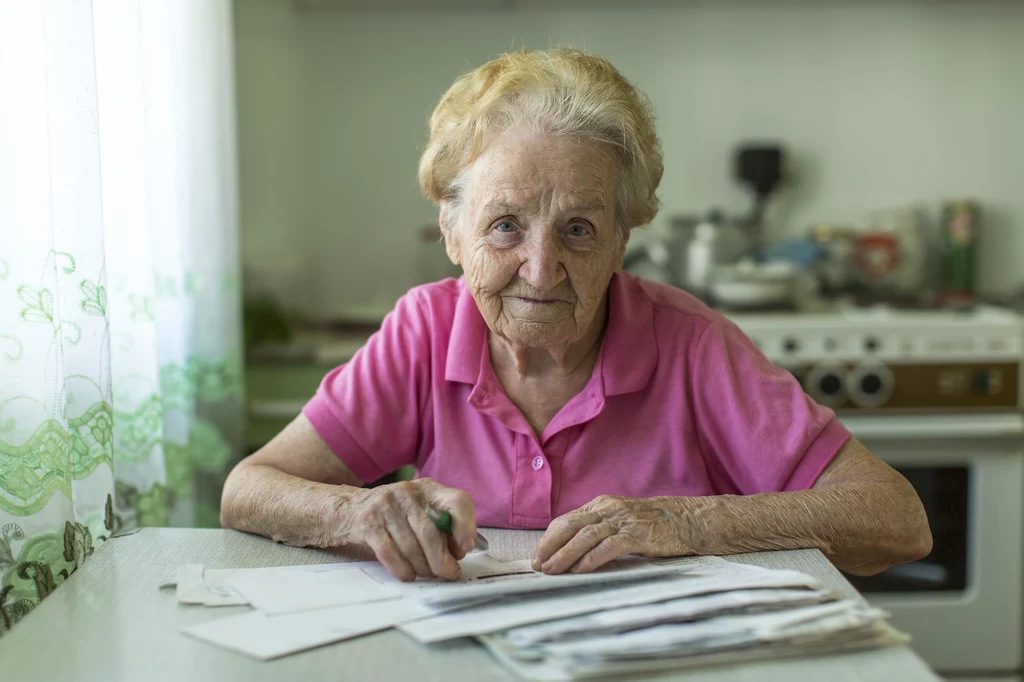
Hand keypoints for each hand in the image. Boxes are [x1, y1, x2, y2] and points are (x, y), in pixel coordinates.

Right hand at [338, 478, 477, 581]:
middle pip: (431, 533)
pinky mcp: (368, 522)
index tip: (466, 548)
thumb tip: (461, 550)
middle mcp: (408, 492)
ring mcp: (386, 505)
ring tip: (427, 574)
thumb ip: (443, 526)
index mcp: (428, 488)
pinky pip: (389, 552)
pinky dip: (402, 569)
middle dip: (442, 560)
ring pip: (411, 546)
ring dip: (422, 568)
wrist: (350, 507)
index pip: (457, 501)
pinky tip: (408, 575)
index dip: (466, 526)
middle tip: (448, 573)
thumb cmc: (395, 515)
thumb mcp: (421, 511)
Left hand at [532, 495, 695, 573]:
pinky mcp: (637, 535)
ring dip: (565, 554)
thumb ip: (598, 529)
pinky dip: (591, 559)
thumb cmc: (652, 524)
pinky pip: (608, 546)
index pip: (566, 520)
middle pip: (570, 526)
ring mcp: (622, 520)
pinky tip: (580, 570)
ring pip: (585, 536)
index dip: (549, 538)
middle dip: (550, 546)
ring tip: (552, 570)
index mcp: (601, 504)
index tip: (538, 555)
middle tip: (538, 564)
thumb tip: (570, 550)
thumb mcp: (620, 520)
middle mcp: (608, 509)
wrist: (687, 519)